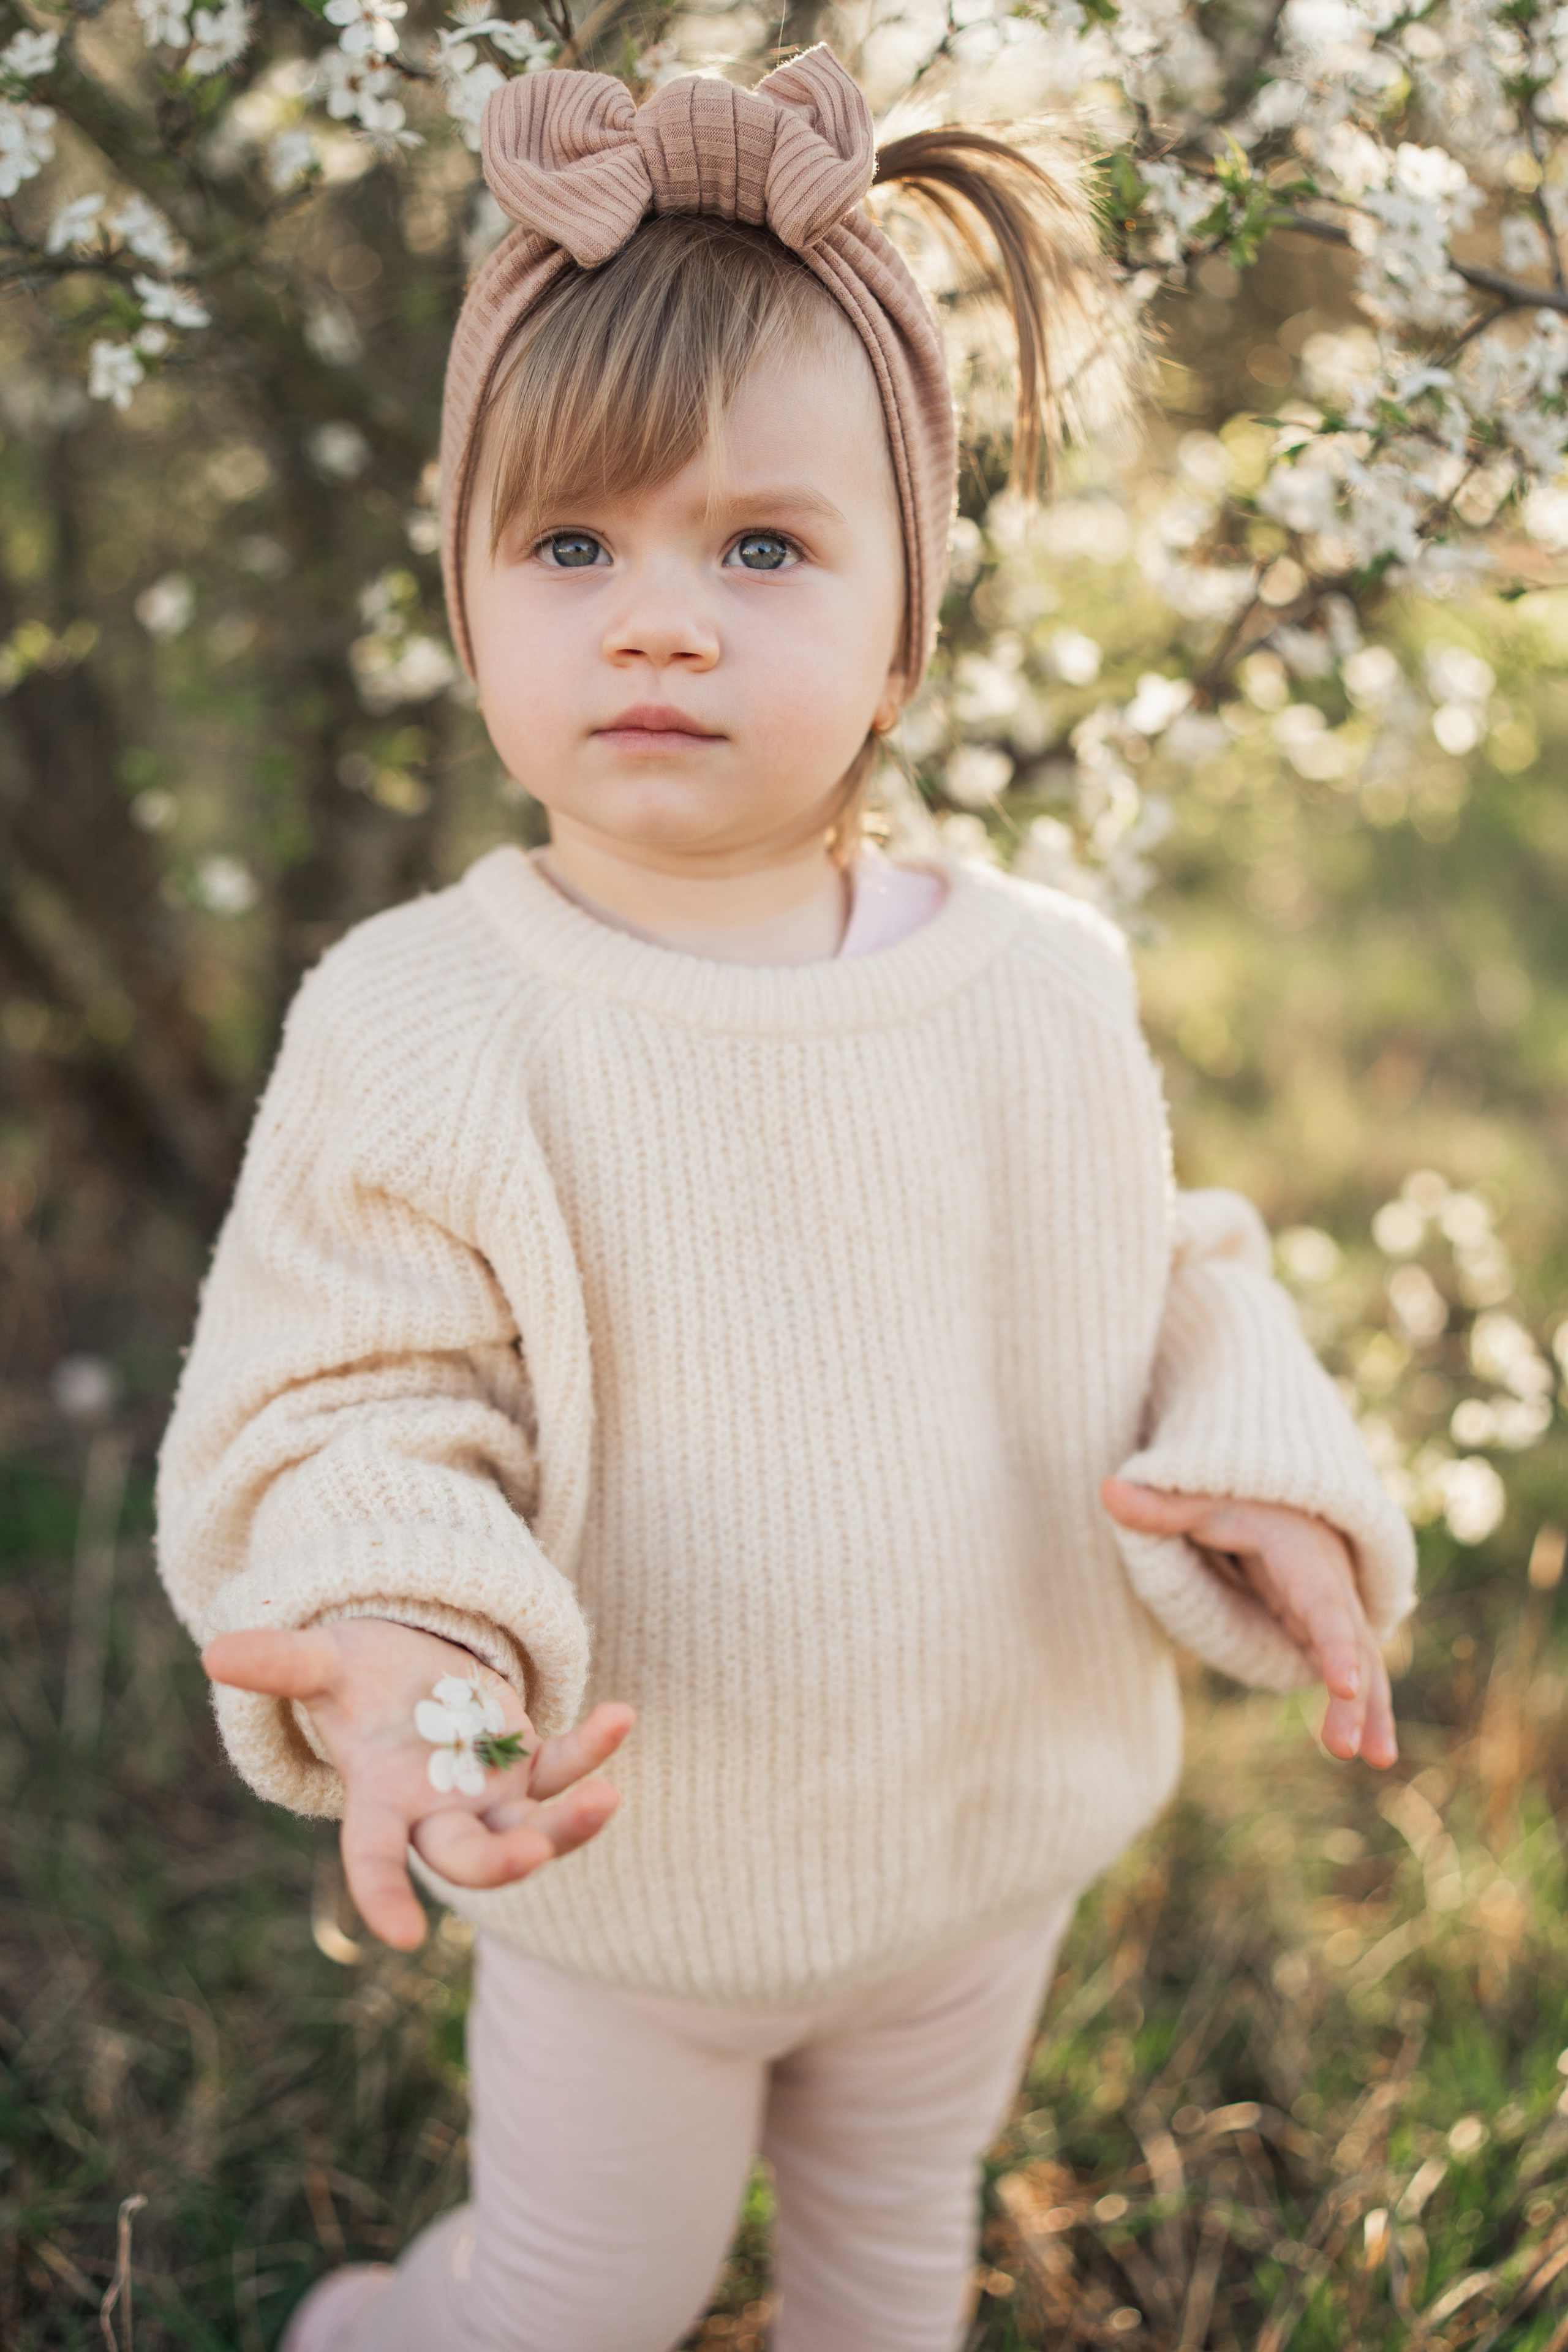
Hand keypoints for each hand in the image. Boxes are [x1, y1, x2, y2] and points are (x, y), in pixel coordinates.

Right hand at [203, 1618, 634, 1948]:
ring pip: (531, 1827)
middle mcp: (437, 1813)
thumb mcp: (323, 1662)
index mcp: (380, 1799)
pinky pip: (566, 1768)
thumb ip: (282, 1663)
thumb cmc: (358, 1675)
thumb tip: (214, 1650)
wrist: (408, 1667)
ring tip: (610, 1799)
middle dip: (500, 1862)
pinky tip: (623, 1717)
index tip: (402, 1935)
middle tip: (530, 1855)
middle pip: (468, 1858)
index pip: (372, 1857)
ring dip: (570, 1825)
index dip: (381, 1895)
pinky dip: (595, 1750)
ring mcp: (490, 1795)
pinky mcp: (529, 1765)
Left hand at [1099, 1479, 1396, 1768]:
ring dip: (1370, 1711)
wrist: (1285, 1497)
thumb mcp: (1200, 1498)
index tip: (1343, 1685)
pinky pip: (1354, 1672)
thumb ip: (1161, 1506)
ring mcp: (1334, 1612)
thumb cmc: (1239, 1498)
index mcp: (1303, 1558)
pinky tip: (1367, 1749)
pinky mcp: (1328, 1632)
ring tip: (1378, 1762)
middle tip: (1345, 1748)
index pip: (1323, 1605)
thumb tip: (1106, 1490)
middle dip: (1358, 1696)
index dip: (1336, 1644)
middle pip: (1351, 1644)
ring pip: (1364, 1663)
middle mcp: (1330, 1587)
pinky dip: (1363, 1707)